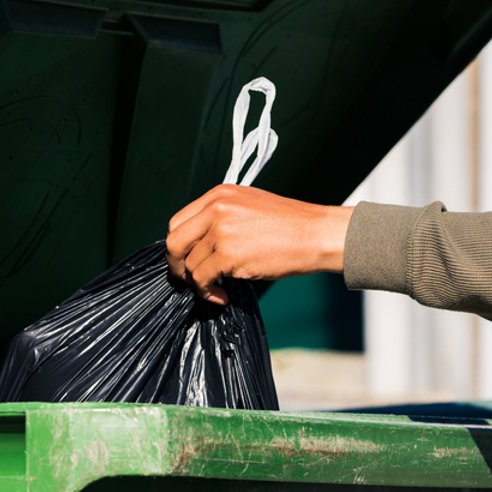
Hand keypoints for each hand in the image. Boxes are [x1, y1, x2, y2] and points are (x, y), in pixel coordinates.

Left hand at [165, 184, 352, 304]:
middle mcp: (216, 209)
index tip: (187, 259)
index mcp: (218, 195)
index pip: (178, 221)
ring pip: (190, 265)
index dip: (179, 245)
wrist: (316, 234)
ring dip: (199, 283)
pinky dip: (208, 292)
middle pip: (174, 242)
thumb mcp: (248, 206)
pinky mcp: (229, 255)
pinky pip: (202, 279)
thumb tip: (199, 244)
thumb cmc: (289, 225)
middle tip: (189, 280)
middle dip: (177, 265)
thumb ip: (221, 217)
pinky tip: (222, 296)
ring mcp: (221, 231)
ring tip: (216, 289)